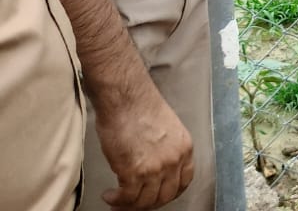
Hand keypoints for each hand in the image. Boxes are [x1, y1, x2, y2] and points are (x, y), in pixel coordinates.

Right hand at [97, 84, 193, 210]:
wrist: (127, 100)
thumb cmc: (140, 108)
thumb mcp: (167, 129)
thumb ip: (166, 149)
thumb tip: (155, 167)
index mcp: (184, 148)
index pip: (184, 182)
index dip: (169, 193)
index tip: (157, 196)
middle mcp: (174, 160)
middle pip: (165, 196)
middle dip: (148, 203)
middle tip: (134, 203)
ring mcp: (156, 168)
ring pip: (145, 201)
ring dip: (129, 205)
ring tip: (118, 202)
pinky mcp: (134, 172)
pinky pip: (127, 198)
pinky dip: (117, 201)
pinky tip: (110, 195)